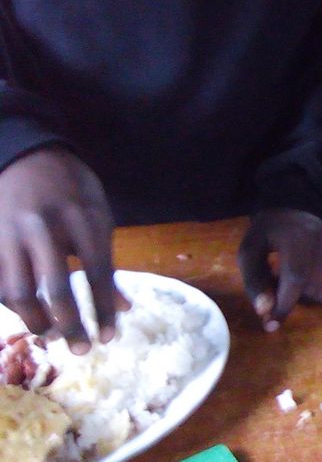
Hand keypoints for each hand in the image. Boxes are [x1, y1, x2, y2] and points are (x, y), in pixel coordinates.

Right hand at [0, 148, 127, 352]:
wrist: (25, 155)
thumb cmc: (71, 189)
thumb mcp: (99, 214)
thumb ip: (109, 260)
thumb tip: (124, 307)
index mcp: (82, 218)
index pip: (97, 272)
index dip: (104, 308)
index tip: (111, 336)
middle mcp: (45, 228)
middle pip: (55, 288)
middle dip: (70, 324)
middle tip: (82, 350)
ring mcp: (11, 235)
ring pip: (18, 292)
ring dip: (35, 322)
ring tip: (51, 336)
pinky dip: (11, 306)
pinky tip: (26, 317)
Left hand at [237, 208, 321, 330]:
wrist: (294, 208)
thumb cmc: (268, 234)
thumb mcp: (249, 253)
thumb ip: (255, 281)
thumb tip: (265, 311)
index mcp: (297, 235)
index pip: (296, 276)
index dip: (285, 304)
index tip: (271, 325)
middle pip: (311, 288)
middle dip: (291, 296)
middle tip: (279, 282)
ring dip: (306, 293)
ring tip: (297, 275)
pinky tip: (313, 272)